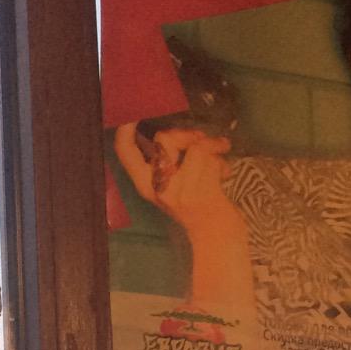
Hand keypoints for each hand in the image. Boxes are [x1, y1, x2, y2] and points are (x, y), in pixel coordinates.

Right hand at [115, 123, 233, 230]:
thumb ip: (169, 160)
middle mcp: (157, 188)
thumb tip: (172, 131)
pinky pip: (210, 158)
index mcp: (146, 185)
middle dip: (187, 133)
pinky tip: (224, 172)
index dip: (125, 131)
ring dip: (214, 147)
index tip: (132, 114)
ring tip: (220, 158)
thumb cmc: (197, 206)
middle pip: (164, 138)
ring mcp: (177, 192)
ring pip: (194, 146)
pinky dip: (222, 161)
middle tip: (201, 141)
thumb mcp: (176, 183)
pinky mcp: (198, 193)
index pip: (126, 154)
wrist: (215, 235)